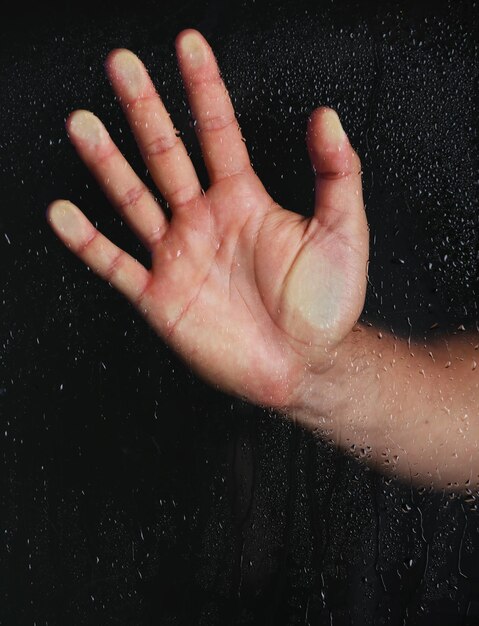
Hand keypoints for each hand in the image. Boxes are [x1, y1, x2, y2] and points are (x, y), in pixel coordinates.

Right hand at [47, 30, 367, 407]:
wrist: (303, 364)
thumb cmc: (325, 305)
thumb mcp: (342, 232)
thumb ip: (337, 174)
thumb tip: (327, 116)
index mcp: (244, 200)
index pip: (219, 132)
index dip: (204, 88)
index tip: (188, 44)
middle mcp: (204, 221)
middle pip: (167, 154)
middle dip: (144, 108)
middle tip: (121, 63)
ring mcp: (178, 256)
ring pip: (134, 200)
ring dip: (107, 163)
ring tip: (82, 124)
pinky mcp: (161, 296)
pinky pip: (116, 265)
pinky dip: (88, 242)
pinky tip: (64, 215)